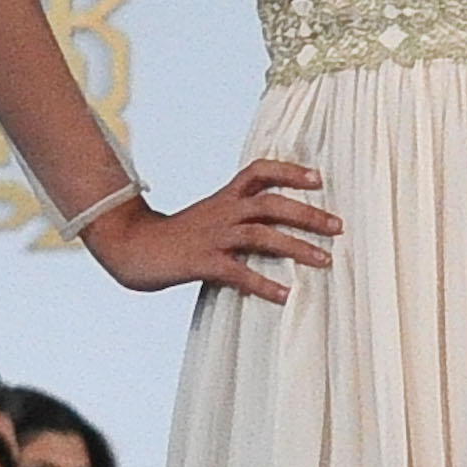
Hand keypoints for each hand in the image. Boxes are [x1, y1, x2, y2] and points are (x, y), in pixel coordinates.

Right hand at [81, 159, 335, 303]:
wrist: (128, 246)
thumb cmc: (177, 236)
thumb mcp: (210, 216)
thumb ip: (240, 215)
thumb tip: (280, 225)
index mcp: (224, 198)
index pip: (258, 172)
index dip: (289, 171)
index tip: (319, 178)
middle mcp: (221, 212)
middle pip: (269, 204)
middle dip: (307, 214)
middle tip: (338, 227)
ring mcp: (211, 237)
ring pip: (260, 235)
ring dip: (296, 248)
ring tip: (325, 261)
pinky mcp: (200, 263)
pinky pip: (238, 272)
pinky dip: (264, 283)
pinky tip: (285, 295)